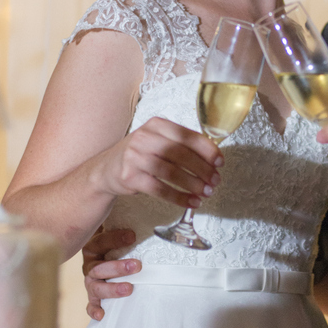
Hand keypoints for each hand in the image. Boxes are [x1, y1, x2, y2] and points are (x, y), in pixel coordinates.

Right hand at [82, 227, 140, 321]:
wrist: (109, 259)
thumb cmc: (119, 242)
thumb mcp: (120, 230)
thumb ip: (127, 222)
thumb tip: (143, 203)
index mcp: (93, 246)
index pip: (97, 243)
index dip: (113, 239)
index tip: (132, 236)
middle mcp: (90, 265)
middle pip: (97, 268)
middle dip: (117, 267)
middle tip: (137, 265)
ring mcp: (91, 282)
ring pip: (95, 287)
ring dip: (111, 288)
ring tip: (129, 288)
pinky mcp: (95, 297)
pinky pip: (91, 304)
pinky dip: (94, 309)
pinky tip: (102, 314)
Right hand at [103, 117, 222, 209]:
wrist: (107, 169)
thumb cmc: (140, 154)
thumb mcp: (157, 140)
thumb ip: (181, 144)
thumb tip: (213, 156)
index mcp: (156, 125)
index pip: (186, 135)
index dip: (206, 149)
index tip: (219, 162)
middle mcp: (144, 137)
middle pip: (180, 154)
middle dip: (202, 169)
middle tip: (215, 181)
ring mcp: (134, 157)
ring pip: (171, 172)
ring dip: (193, 184)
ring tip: (207, 193)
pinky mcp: (130, 177)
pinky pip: (160, 189)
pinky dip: (179, 197)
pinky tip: (191, 202)